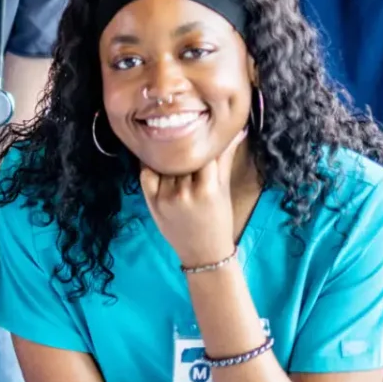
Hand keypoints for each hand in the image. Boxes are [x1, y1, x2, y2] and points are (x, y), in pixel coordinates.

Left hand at [138, 125, 247, 268]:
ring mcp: (165, 196)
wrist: (203, 251)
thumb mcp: (224, 188)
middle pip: (182, 156)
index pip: (203, 152)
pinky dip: (151, 163)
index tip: (205, 131)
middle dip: (186, 147)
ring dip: (169, 154)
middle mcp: (184, 191)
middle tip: (187, 135)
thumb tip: (236, 130)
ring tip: (173, 146)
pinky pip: (146, 172)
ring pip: (165, 162)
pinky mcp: (151, 200)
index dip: (204, 141)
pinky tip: (157, 158)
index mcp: (208, 188)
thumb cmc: (218, 219)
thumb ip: (225, 158)